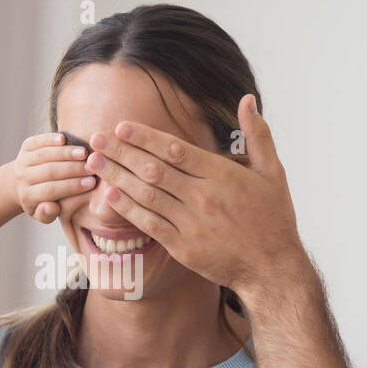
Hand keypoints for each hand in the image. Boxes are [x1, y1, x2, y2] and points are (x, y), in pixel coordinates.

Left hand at [15, 132, 98, 223]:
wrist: (24, 183)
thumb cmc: (42, 201)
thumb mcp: (44, 214)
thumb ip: (47, 214)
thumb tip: (51, 207)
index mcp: (28, 197)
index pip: (51, 191)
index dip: (71, 186)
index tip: (91, 183)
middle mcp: (23, 178)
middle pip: (49, 172)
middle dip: (72, 169)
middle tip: (91, 168)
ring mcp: (23, 160)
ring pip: (45, 155)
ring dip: (65, 153)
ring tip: (84, 153)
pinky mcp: (26, 146)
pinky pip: (38, 141)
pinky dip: (50, 139)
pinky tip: (64, 138)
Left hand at [84, 94, 306, 301]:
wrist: (272, 268)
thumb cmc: (274, 218)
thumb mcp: (273, 172)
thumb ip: (258, 135)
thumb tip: (247, 99)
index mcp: (222, 174)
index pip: (175, 149)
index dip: (145, 137)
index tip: (122, 127)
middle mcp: (203, 196)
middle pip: (153, 168)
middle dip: (120, 152)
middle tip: (94, 138)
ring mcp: (191, 222)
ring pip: (146, 194)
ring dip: (116, 176)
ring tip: (93, 162)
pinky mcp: (183, 247)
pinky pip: (148, 223)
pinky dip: (127, 208)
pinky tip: (107, 195)